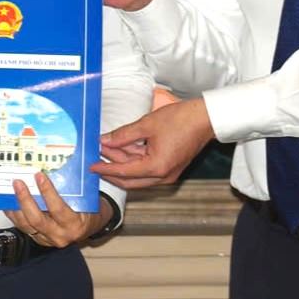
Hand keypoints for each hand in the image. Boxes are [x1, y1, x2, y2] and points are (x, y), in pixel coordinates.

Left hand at [4, 172, 110, 246]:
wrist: (89, 227)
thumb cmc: (90, 210)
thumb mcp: (87, 199)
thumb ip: (73, 188)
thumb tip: (56, 167)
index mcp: (75, 224)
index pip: (58, 209)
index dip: (47, 192)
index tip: (39, 176)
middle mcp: (61, 235)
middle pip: (37, 219)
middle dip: (25, 200)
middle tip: (18, 183)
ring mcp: (48, 240)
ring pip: (26, 225)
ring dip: (16, 207)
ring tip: (10, 191)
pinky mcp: (39, 240)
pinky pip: (23, 228)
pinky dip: (15, 215)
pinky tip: (10, 203)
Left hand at [91, 98, 214, 188]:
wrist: (206, 118)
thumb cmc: (181, 120)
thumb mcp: (147, 124)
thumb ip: (123, 135)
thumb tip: (105, 141)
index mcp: (156, 167)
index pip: (124, 172)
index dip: (105, 168)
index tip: (91, 166)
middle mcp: (162, 176)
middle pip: (130, 180)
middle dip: (112, 171)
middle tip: (96, 161)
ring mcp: (168, 173)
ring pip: (138, 175)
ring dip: (123, 164)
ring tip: (107, 150)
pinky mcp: (170, 167)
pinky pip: (147, 169)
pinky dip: (135, 161)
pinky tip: (123, 150)